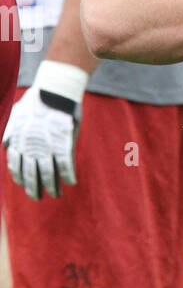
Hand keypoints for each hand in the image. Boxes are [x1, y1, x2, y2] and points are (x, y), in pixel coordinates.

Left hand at [2, 61, 88, 198]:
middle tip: (37, 198)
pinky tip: (71, 182)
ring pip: (48, 173)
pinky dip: (68, 175)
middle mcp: (30, 146)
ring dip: (52, 187)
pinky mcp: (64, 143)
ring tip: (56, 194)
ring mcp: (47, 146)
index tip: (23, 184)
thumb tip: (6, 145)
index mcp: (18, 140)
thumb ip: (11, 132)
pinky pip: (66, 165)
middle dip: (33, 189)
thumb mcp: (16, 115)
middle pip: (30, 174)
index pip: (15, 166)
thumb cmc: (37, 100)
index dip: (19, 177)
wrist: (54, 90)